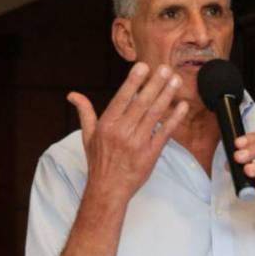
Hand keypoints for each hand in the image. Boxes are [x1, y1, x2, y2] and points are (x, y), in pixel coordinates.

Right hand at [67, 62, 188, 202]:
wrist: (108, 189)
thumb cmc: (98, 161)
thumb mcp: (87, 136)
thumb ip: (85, 112)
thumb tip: (72, 95)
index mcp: (107, 125)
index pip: (122, 98)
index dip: (133, 82)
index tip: (144, 66)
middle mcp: (122, 132)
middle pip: (141, 103)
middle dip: (155, 84)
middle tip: (167, 68)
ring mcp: (138, 143)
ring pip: (154, 115)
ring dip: (167, 96)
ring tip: (176, 81)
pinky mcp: (151, 154)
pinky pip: (164, 132)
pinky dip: (174, 119)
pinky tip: (182, 106)